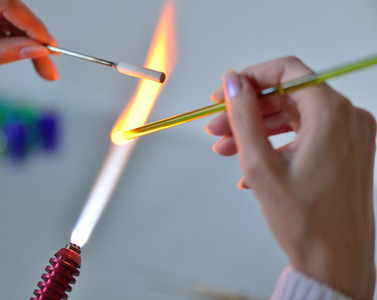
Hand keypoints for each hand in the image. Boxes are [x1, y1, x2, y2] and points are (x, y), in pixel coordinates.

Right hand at [206, 57, 375, 298]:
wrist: (335, 262)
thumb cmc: (304, 220)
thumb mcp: (259, 164)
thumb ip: (244, 116)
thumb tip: (233, 81)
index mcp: (332, 113)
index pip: (286, 71)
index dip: (250, 78)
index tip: (225, 94)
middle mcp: (348, 118)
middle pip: (286, 96)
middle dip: (247, 111)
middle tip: (216, 127)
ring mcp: (350, 136)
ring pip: (293, 117)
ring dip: (256, 130)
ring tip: (225, 149)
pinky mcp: (346, 152)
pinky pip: (305, 136)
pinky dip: (275, 145)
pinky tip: (249, 168)